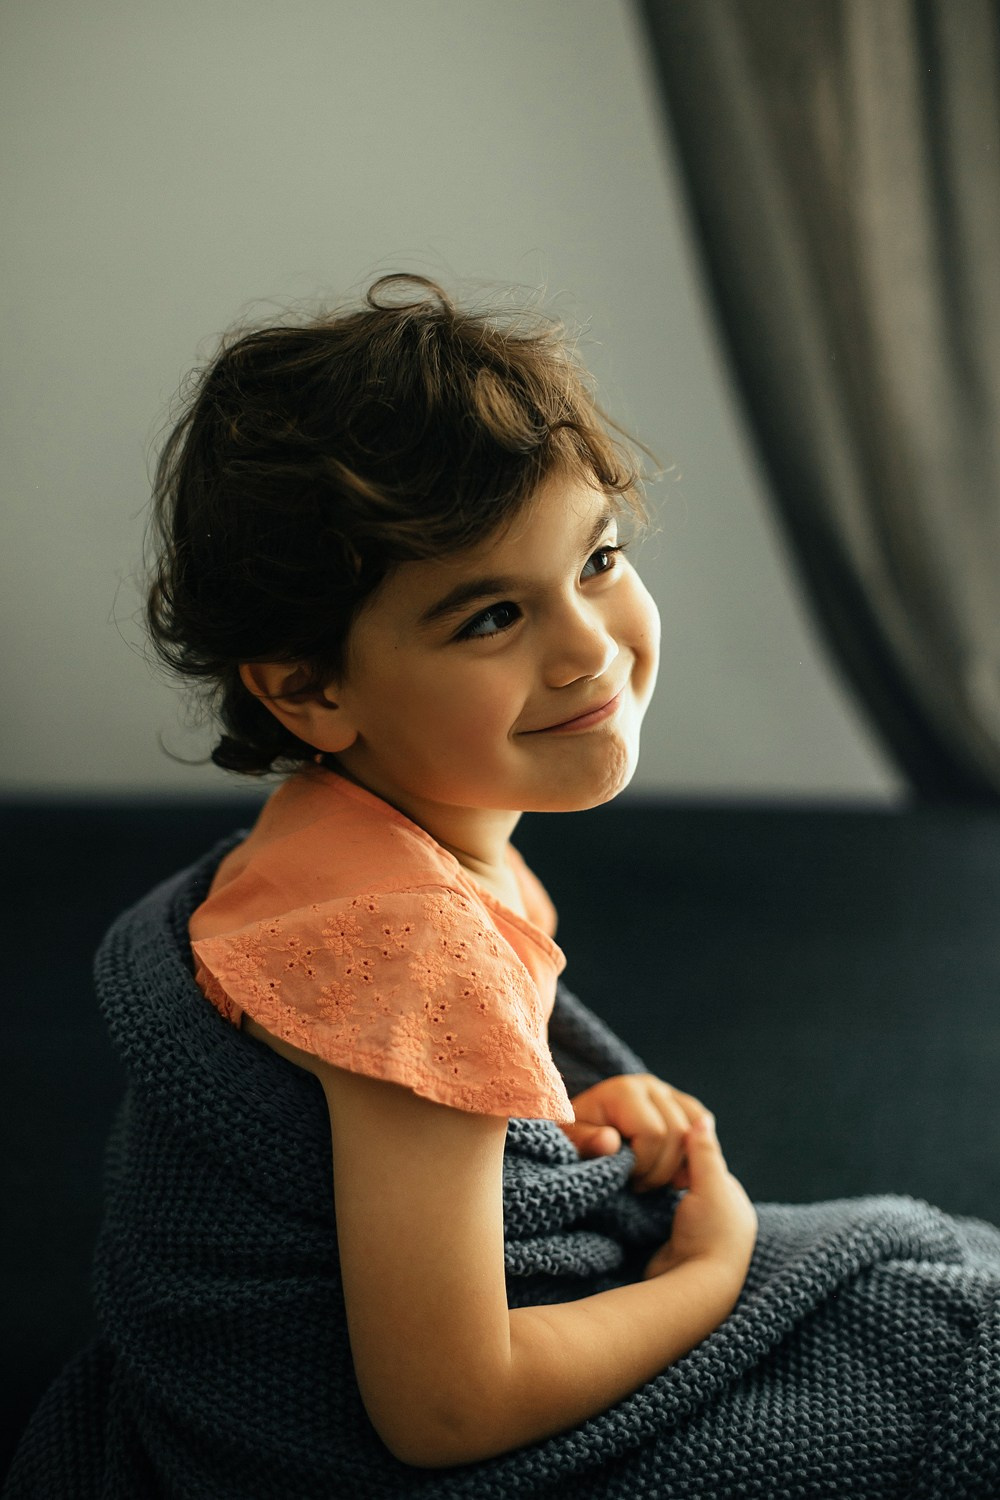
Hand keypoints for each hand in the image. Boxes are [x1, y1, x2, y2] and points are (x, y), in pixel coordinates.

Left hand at [559, 1073, 713, 1191]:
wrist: (584, 1122)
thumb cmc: (578, 1134)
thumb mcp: (572, 1140)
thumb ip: (586, 1142)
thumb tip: (609, 1141)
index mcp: (624, 1090)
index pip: (653, 1133)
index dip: (643, 1164)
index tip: (625, 1176)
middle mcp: (650, 1085)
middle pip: (678, 1134)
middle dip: (660, 1169)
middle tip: (638, 1183)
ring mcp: (667, 1091)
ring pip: (695, 1131)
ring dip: (677, 1164)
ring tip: (652, 1177)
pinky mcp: (679, 1101)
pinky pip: (702, 1123)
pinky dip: (693, 1150)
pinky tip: (675, 1171)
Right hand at [642, 1114, 756, 1281]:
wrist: (695, 1289)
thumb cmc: (710, 1235)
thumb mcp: (710, 1185)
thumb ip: (704, 1153)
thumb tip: (701, 1118)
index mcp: (736, 1204)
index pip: (709, 1165)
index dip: (687, 1150)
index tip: (664, 1139)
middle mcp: (723, 1222)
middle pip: (692, 1184)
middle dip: (672, 1171)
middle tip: (647, 1157)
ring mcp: (700, 1240)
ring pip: (676, 1203)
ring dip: (660, 1192)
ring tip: (640, 1178)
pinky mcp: (678, 1253)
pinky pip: (663, 1221)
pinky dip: (653, 1211)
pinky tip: (638, 1202)